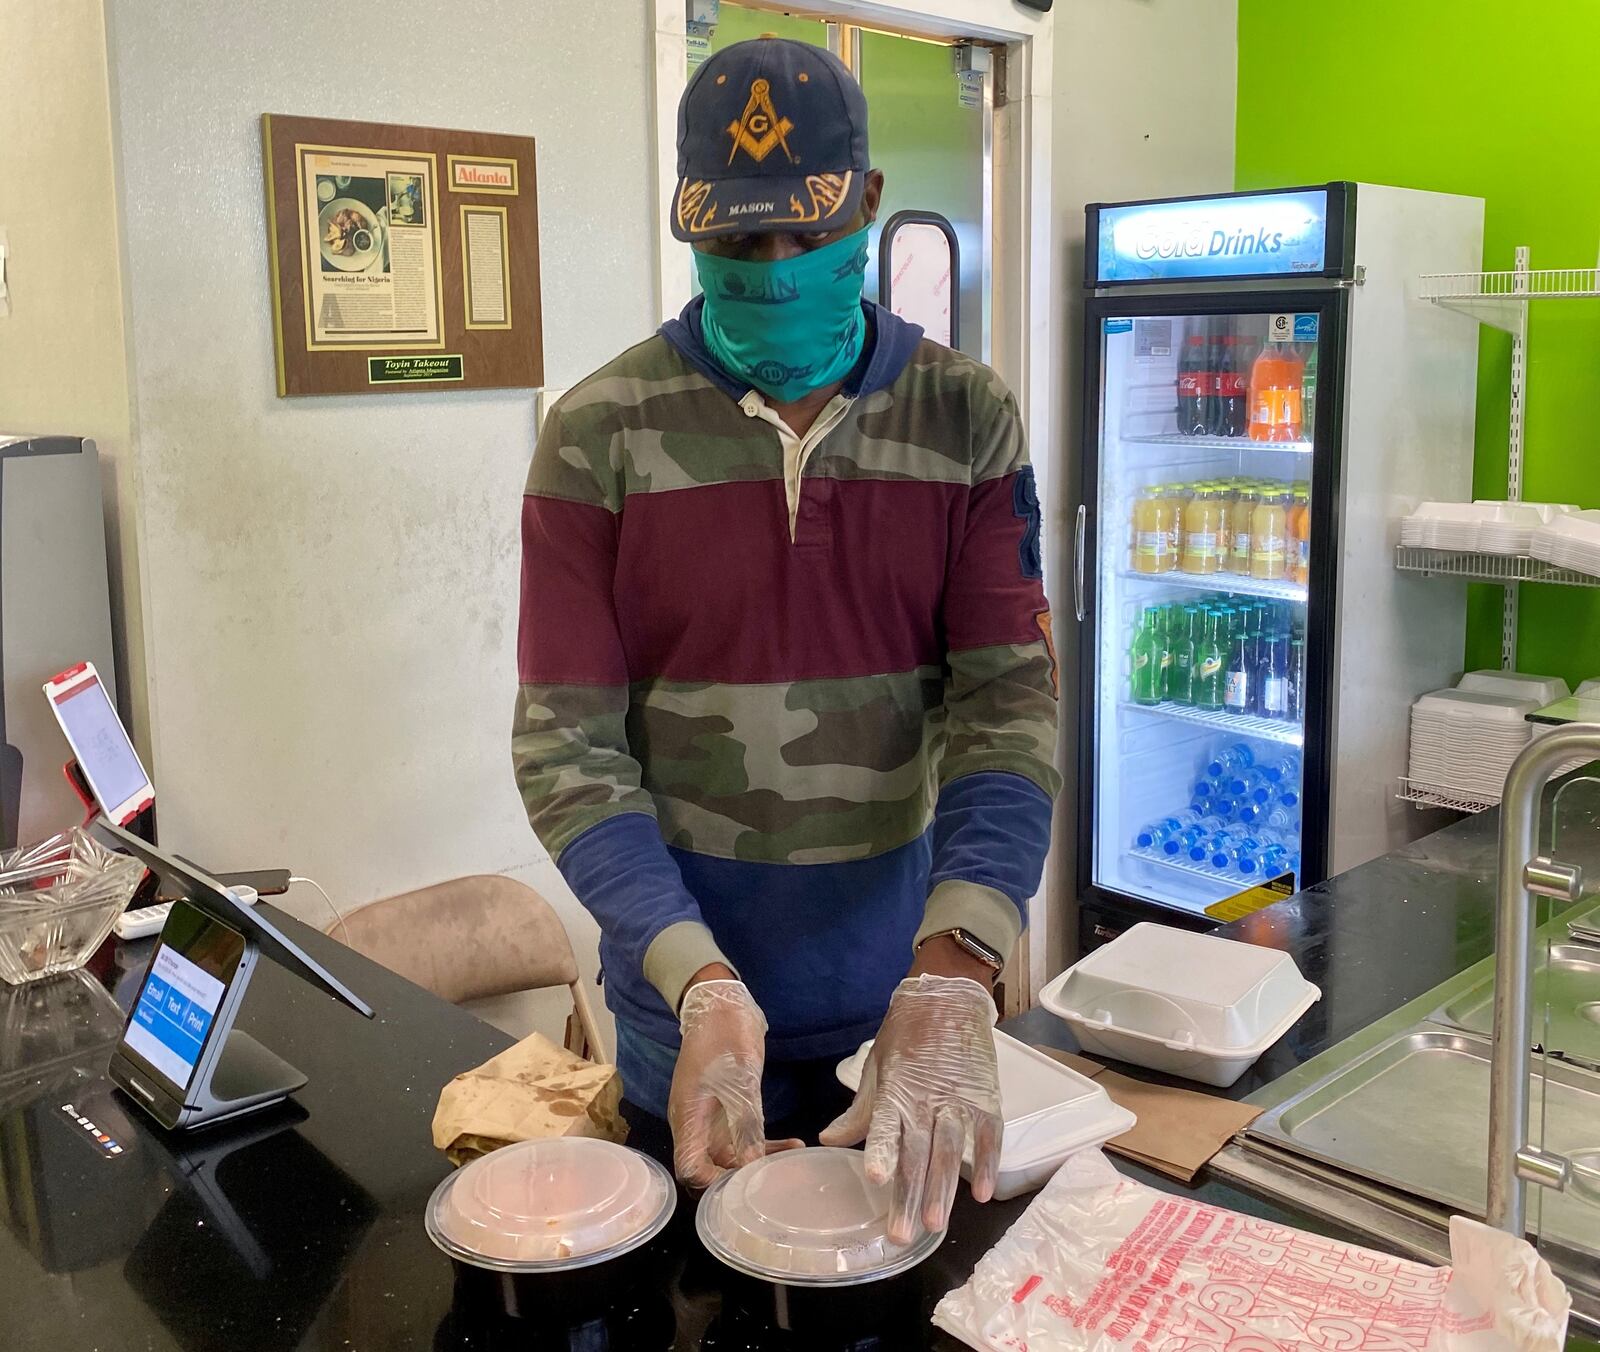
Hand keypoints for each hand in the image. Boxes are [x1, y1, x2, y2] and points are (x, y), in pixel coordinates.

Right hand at [668, 979, 795, 1187]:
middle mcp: (696, 1124)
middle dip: (738, 1179)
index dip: (712, 1184)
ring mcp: (711, 1116)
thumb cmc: (724, 1040)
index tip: (744, 1188)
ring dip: (758, 1161)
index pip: (690, 1168)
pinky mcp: (728, 1107)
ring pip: (731, 1154)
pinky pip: (743, 1135)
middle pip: (710, 1167)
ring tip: (792, 1165)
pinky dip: (764, 1143)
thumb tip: (749, 1166)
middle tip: (773, 1182)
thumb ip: (744, 1125)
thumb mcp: (739, 1083)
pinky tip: (792, 1144)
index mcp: (688, 1119)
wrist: (721, 1004)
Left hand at [821, 974, 1001, 1242]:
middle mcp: (927, 1099)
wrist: (950, 998)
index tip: (875, 1179)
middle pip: (918, 1153)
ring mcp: (960, 1099)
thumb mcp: (876, 1067)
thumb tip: (828, 1140)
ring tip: (935, 1224)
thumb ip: (859, 1111)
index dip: (882, 1152)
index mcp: (896, 1091)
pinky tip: (982, 1194)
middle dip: (910, 1196)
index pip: (886, 1127)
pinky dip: (987, 1164)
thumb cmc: (905, 1035)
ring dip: (944, 1189)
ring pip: (952, 1151)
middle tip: (902, 1234)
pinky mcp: (987, 1098)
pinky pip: (990, 1137)